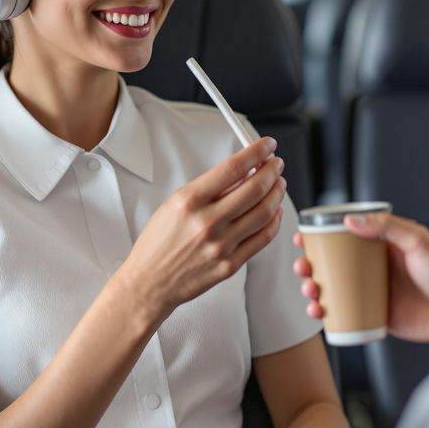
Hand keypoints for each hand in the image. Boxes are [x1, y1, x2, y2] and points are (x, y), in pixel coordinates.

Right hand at [116, 137, 285, 319]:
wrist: (149, 282)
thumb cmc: (159, 242)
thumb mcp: (174, 203)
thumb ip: (208, 188)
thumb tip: (242, 172)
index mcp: (190, 201)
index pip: (233, 168)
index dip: (256, 152)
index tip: (267, 145)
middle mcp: (207, 222)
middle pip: (255, 188)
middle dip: (272, 171)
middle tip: (276, 163)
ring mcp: (221, 245)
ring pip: (265, 212)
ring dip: (277, 193)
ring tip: (278, 184)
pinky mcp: (230, 265)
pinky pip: (263, 238)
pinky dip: (274, 221)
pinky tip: (275, 211)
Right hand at [294, 214, 428, 345]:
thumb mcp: (418, 241)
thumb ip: (386, 226)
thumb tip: (349, 220)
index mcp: (384, 245)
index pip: (345, 237)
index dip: (321, 237)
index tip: (304, 239)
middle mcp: (376, 268)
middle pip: (334, 265)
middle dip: (312, 266)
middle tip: (303, 269)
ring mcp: (376, 293)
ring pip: (336, 290)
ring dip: (315, 290)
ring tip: (311, 292)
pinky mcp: (379, 317)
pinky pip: (347, 315)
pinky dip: (329, 315)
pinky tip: (320, 314)